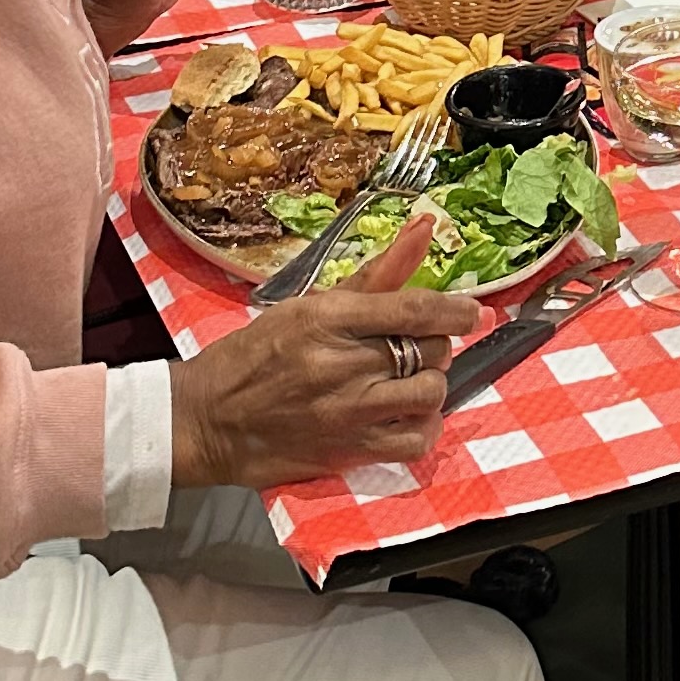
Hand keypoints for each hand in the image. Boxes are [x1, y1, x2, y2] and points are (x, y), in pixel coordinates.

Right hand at [169, 216, 478, 485]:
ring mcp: (348, 411)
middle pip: (429, 349)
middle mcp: (342, 363)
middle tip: (413, 347)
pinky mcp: (349, 452)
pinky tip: (407, 415)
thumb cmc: (256, 356)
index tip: (472, 311)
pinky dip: (424, 427)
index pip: (413, 307)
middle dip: (433, 345)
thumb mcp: (307, 304)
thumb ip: (374, 274)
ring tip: (408, 380)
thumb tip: (426, 228)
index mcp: (327, 318)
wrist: (208, 420)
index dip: (455, 309)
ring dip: (430, 384)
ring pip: (430, 392)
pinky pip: (416, 441)